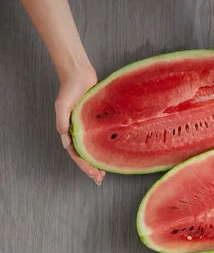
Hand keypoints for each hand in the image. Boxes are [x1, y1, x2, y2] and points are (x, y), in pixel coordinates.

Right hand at [55, 65, 104, 184]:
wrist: (79, 74)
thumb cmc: (70, 88)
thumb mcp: (62, 106)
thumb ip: (62, 123)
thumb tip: (66, 144)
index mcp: (69, 131)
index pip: (76, 154)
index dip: (84, 165)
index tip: (94, 174)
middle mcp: (78, 132)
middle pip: (85, 155)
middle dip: (91, 168)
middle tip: (100, 179)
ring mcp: (88, 128)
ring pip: (93, 149)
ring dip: (97, 161)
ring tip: (105, 173)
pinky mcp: (97, 122)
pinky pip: (101, 138)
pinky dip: (104, 147)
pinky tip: (112, 154)